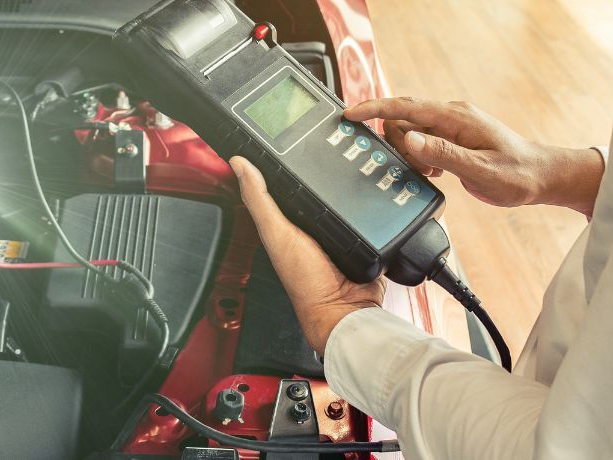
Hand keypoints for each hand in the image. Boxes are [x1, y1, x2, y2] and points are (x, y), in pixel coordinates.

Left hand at [230, 156, 383, 354]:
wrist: (346, 307)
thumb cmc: (306, 281)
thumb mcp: (277, 234)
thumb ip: (259, 200)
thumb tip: (238, 164)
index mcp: (286, 222)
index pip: (281, 182)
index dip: (283, 160)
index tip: (287, 134)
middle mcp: (311, 225)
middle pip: (317, 185)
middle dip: (324, 166)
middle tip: (331, 138)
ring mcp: (339, 229)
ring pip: (344, 194)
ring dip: (352, 182)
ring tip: (356, 158)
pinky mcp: (364, 234)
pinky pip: (368, 210)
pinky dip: (372, 200)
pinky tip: (373, 188)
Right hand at [345, 97, 603, 215]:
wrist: (542, 176)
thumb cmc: (517, 175)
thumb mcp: (480, 170)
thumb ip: (443, 154)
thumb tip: (410, 140)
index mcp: (455, 118)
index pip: (405, 107)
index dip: (374, 110)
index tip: (349, 115)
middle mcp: (451, 116)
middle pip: (402, 120)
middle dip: (397, 145)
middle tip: (418, 170)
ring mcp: (451, 125)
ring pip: (410, 132)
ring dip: (410, 154)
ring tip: (432, 174)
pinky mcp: (452, 136)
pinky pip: (422, 140)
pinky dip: (419, 157)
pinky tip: (435, 173)